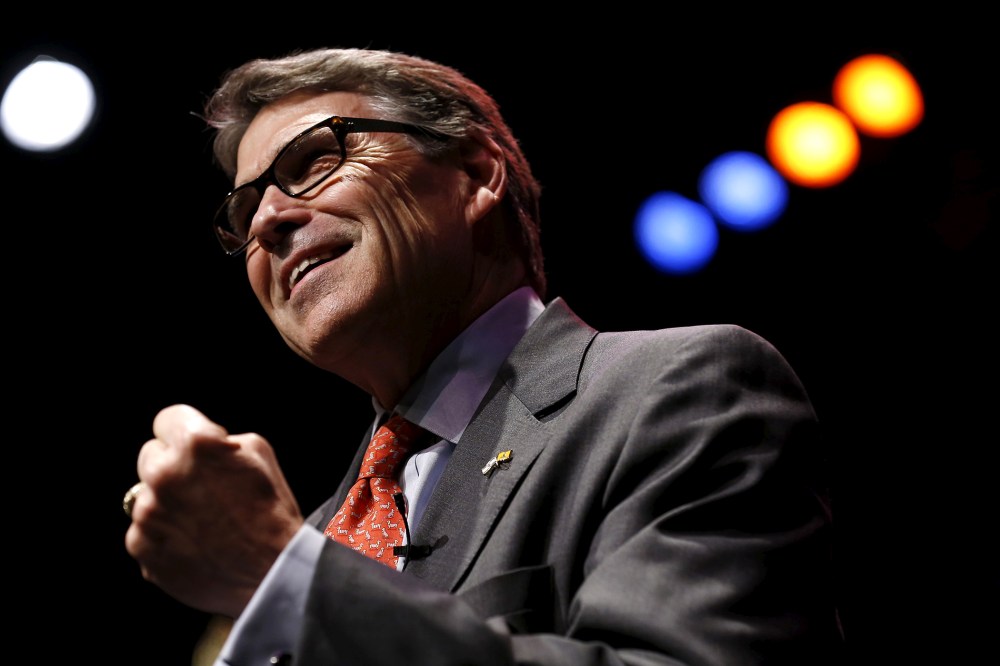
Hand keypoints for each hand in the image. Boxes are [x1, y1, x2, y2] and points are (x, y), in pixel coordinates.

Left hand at [124, 404, 303, 616]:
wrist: (271, 571)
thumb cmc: (271, 509)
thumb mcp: (259, 452)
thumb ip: (219, 440)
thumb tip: (201, 446)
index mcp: (194, 445)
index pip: (167, 419)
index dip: (185, 430)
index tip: (195, 447)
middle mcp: (163, 475)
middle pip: (150, 456)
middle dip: (173, 465)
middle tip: (203, 486)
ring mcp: (147, 515)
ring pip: (146, 497)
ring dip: (168, 503)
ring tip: (203, 521)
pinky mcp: (141, 548)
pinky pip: (144, 532)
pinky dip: (164, 535)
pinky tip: (194, 543)